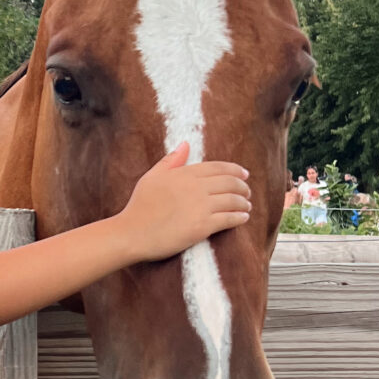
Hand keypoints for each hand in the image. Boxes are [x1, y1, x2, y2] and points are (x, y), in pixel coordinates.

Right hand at [116, 141, 251, 261]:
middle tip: (247, 191)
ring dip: (244, 202)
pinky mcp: (202, 226)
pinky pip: (229, 219)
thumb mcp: (152, 177)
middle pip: (230, 182)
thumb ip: (170, 160)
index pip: (218, 167)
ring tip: (247, 205)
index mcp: (184, 173)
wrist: (132, 233)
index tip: (244, 174)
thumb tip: (186, 144)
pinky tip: (243, 217)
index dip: (235, 170)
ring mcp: (200, 207)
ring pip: (233, 200)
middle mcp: (196, 188)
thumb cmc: (139, 206)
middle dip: (243, 186)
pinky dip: (239, 217)